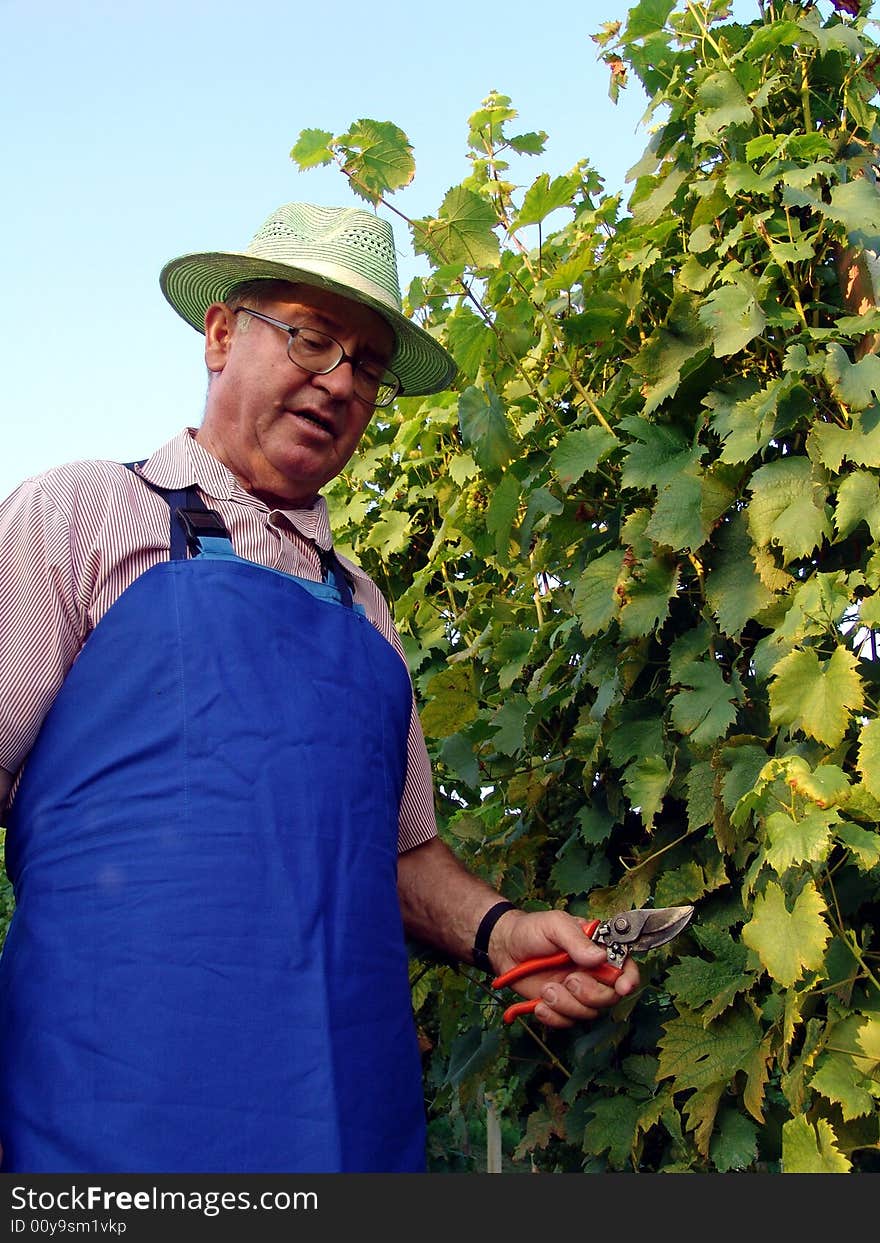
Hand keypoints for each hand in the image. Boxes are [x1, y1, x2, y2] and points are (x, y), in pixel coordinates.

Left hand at [489, 908, 639, 1029]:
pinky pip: (567, 1022)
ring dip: (566, 1004)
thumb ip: (577, 939)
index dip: (629, 978)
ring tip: (547, 989)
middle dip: (590, 994)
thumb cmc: (532, 930)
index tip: (622, 987)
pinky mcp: (560, 1006)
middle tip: (569, 980)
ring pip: (588, 1012)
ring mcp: (576, 991)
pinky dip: (553, 1016)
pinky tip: (540, 1004)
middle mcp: (591, 972)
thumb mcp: (555, 925)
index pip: (625, 965)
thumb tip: (600, 956)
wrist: (505, 947)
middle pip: (610, 996)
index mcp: (597, 948)